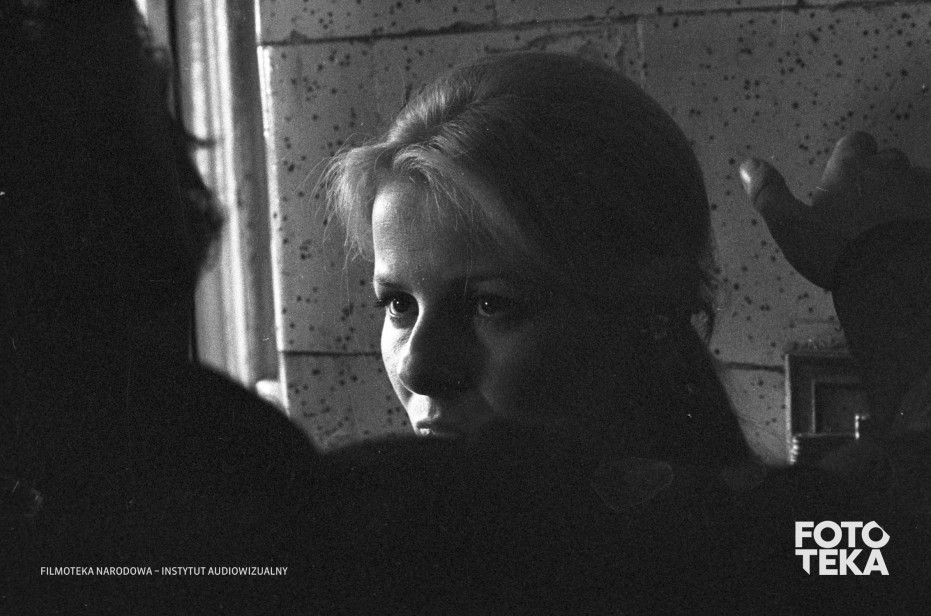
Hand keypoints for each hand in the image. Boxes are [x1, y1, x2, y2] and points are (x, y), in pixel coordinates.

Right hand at [739, 131, 930, 288]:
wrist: (898, 277)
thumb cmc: (839, 250)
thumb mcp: (791, 226)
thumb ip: (769, 194)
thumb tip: (747, 164)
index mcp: (851, 168)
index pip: (854, 142)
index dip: (849, 157)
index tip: (841, 179)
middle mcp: (890, 168)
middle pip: (887, 160)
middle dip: (878, 176)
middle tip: (865, 206)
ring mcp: (922, 188)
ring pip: (915, 180)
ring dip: (904, 194)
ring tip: (891, 225)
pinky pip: (929, 204)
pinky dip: (921, 214)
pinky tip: (910, 235)